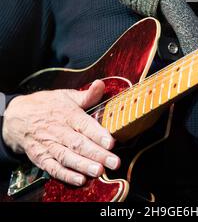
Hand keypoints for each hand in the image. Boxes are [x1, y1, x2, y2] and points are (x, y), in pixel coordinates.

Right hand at [2, 80, 119, 185]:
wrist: (17, 116)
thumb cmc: (47, 105)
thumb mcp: (66, 96)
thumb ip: (86, 95)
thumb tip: (100, 84)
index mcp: (67, 113)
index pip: (84, 124)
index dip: (98, 134)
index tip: (111, 142)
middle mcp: (58, 130)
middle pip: (78, 143)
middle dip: (97, 154)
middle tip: (113, 162)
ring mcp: (48, 145)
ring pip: (67, 157)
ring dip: (83, 165)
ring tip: (99, 171)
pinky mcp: (41, 157)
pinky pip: (54, 168)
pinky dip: (66, 175)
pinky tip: (80, 179)